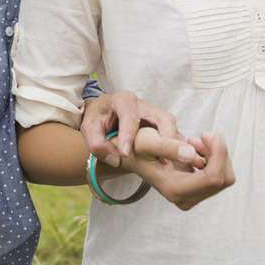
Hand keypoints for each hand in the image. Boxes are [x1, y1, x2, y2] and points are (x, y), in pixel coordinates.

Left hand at [82, 91, 202, 170]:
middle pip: (163, 118)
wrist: (103, 112)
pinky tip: (175, 163)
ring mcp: (155, 114)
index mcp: (123, 100)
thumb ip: (96, 143)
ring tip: (175, 163)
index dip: (128, 134)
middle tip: (166, 159)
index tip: (125, 154)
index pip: (129, 115)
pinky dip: (175, 148)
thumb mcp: (89, 128)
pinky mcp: (161, 125)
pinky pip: (172, 135)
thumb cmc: (98, 118)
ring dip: (174, 144)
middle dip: (166, 138)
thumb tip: (115, 158)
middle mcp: (143, 105)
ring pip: (172, 127)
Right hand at [127, 129, 235, 210]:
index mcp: (174, 189)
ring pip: (224, 176)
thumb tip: (191, 155)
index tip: (208, 134)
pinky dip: (213, 158)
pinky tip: (195, 148)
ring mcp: (191, 197)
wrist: (134, 157)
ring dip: (215, 154)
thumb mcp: (147, 141)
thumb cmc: (138, 147)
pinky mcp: (196, 192)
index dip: (219, 154)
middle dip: (218, 153)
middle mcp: (184, 199)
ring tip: (194, 141)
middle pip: (223, 179)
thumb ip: (168, 147)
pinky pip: (219, 175)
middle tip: (200, 135)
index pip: (213, 178)